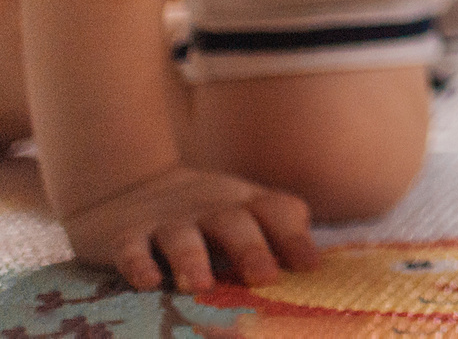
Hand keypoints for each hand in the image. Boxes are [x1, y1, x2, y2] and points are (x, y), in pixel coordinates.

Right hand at [62, 164, 317, 292]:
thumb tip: (317, 267)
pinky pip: (131, 249)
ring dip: (192, 259)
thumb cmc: (204, 214)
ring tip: (200, 285)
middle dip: (251, 249)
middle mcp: (210, 209)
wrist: (127, 188)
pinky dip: (138, 264)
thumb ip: (277, 233)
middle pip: (234, 223)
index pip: (277, 210)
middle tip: (266, 278)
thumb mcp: (242, 214)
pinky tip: (147, 282)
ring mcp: (167, 221)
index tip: (311, 267)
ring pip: (181, 236)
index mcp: (245, 204)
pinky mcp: (126, 236)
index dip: (295, 237)